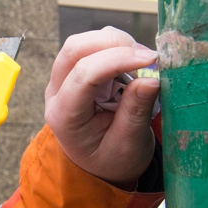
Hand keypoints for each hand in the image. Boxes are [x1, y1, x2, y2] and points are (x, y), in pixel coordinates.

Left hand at [44, 28, 159, 187]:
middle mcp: (56, 93)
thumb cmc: (113, 159)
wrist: (102, 165)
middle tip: (148, 57)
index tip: (151, 59)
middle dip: (114, 43)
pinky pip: (92, 45)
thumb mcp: (129, 145)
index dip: (118, 60)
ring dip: (116, 43)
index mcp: (64, 117)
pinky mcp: (76, 70)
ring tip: (141, 64)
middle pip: (75, 49)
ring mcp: (63, 79)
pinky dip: (116, 46)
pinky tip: (132, 63)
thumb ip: (136, 112)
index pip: (83, 75)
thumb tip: (152, 78)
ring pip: (83, 42)